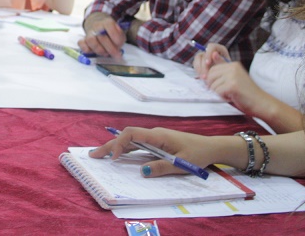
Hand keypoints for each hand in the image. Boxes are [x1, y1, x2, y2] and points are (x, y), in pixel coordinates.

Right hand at [79, 13, 125, 58]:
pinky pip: (81, 44)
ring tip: (106, 53)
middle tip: (116, 55)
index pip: (110, 27)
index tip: (120, 45)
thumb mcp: (119, 31)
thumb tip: (118, 46)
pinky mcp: (83, 39)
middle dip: (110, 49)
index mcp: (107, 22)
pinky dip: (87, 49)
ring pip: (91, 41)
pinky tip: (94, 52)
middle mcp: (96, 26)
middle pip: (102, 37)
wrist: (97, 23)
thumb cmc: (110, 30)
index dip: (116, 38)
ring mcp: (89, 32)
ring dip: (100, 50)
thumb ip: (120, 37)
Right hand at [89, 126, 214, 177]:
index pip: (133, 134)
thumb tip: (142, 171)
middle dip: (109, 146)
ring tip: (99, 155)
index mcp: (159, 136)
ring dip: (115, 147)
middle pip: (127, 137)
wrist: (211, 147)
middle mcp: (154, 134)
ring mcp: (155, 138)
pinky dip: (125, 149)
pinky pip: (137, 145)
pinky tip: (117, 155)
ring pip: (131, 141)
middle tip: (93, 155)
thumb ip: (162, 167)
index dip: (120, 144)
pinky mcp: (157, 143)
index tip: (114, 158)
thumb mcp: (182, 164)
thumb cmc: (199, 154)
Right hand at [193, 43, 229, 78]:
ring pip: (198, 58)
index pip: (211, 46)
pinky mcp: (200, 61)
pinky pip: (195, 64)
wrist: (224, 79)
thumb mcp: (225, 67)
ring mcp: (205, 56)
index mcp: (219, 49)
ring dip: (200, 69)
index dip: (208, 54)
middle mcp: (211, 51)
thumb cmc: (227, 72)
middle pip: (203, 54)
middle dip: (204, 66)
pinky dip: (198, 70)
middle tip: (206, 75)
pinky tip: (203, 77)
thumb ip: (220, 60)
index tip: (208, 63)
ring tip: (204, 78)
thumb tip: (214, 53)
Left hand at [203, 59, 268, 116]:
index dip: (213, 80)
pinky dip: (223, 97)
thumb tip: (213, 54)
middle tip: (226, 91)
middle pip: (210, 76)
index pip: (212, 69)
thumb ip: (223, 67)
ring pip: (213, 85)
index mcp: (233, 64)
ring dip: (219, 93)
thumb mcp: (234, 77)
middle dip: (214, 86)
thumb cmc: (246, 92)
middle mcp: (233, 67)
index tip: (221, 86)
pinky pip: (217, 92)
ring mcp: (233, 76)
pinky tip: (232, 97)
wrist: (260, 102)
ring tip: (231, 94)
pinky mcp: (232, 86)